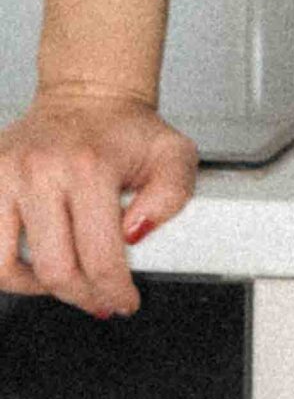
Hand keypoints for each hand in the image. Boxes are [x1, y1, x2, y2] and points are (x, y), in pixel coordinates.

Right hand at [0, 88, 197, 318]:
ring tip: (63, 283)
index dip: (113, 291)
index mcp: (90, 166)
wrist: (88, 96)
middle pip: (54, 269)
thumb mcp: (173, 153)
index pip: (99, 255)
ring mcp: (4, 177)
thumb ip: (172, 194)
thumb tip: (134, 233)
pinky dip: (5, 269)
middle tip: (99, 298)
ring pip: (5, 269)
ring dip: (36, 289)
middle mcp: (41, 171)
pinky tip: (30, 266)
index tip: (123, 302)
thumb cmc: (127, 131)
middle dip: (82, 295)